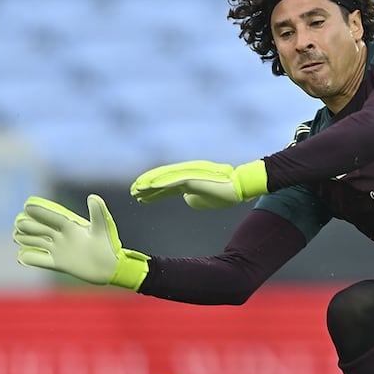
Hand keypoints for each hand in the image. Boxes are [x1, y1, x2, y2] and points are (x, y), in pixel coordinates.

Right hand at [13, 194, 149, 289]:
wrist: (111, 268)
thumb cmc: (109, 246)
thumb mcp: (103, 227)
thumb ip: (98, 212)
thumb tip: (93, 196)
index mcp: (72, 227)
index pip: (54, 218)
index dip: (42, 212)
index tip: (27, 206)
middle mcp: (64, 237)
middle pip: (43, 230)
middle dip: (31, 226)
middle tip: (18, 223)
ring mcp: (61, 251)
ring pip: (39, 243)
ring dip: (28, 240)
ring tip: (16, 236)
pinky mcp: (60, 264)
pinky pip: (42, 261)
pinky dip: (32, 259)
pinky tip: (21, 257)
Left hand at [130, 159, 267, 208]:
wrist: (239, 188)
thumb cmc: (226, 194)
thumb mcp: (206, 200)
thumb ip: (195, 198)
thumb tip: (187, 198)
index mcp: (189, 179)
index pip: (167, 185)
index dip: (153, 192)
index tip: (141, 197)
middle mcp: (186, 173)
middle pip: (162, 179)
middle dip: (146, 186)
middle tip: (133, 193)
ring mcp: (189, 173)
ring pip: (164, 177)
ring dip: (149, 183)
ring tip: (136, 189)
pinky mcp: (193, 176)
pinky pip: (172, 179)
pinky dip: (160, 182)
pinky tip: (149, 186)